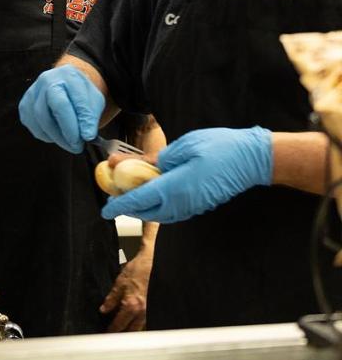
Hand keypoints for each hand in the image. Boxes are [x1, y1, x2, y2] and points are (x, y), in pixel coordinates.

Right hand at [18, 64, 104, 152]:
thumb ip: (90, 116)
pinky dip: (48, 136)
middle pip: (51, 110)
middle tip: (77, 147)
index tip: (87, 138)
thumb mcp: (94, 101)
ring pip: (41, 121)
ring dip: (57, 137)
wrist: (66, 86)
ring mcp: (32, 93)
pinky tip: (59, 134)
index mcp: (67, 75)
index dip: (78, 122)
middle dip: (66, 132)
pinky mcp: (25, 106)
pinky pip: (35, 127)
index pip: (70, 101)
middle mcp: (46, 80)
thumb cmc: (81, 95)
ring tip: (71, 143)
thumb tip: (86, 136)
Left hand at [100, 250, 150, 331]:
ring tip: (122, 330)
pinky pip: (144, 319)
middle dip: (122, 334)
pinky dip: (137, 322)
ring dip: (131, 329)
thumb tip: (104, 310)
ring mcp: (149, 310)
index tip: (106, 333)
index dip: (112, 329)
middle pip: (132, 329)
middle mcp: (142, 311)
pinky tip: (132, 321)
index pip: (120, 323)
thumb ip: (111, 299)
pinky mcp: (152, 306)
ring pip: (139, 326)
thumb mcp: (119, 283)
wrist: (151, 263)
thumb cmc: (137, 270)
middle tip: (113, 336)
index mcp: (131, 305)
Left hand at [101, 126, 272, 222]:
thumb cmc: (221, 148)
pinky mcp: (199, 205)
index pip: (139, 201)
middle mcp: (182, 202)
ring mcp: (192, 206)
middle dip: (128, 206)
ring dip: (142, 207)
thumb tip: (143, 167)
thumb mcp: (185, 145)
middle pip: (146, 212)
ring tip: (129, 193)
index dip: (119, 205)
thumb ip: (160, 159)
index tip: (104, 210)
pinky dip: (156, 206)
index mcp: (176, 187)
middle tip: (113, 195)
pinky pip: (172, 211)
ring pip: (159, 214)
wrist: (254, 159)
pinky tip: (152, 193)